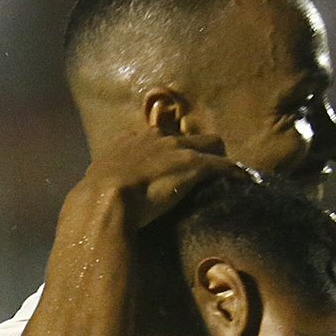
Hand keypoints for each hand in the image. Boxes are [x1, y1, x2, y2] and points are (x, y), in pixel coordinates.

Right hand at [76, 132, 233, 229]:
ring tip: (225, 174)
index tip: (169, 162)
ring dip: (218, 157)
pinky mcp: (195, 166)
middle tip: (202, 168)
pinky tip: (243, 182)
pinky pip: (224, 165)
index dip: (167, 148)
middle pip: (188, 134)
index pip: (157, 133)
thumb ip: (104, 181)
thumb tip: (96, 196)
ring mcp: (178, 150)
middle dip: (197, 148)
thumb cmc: (93, 198)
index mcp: (131, 139)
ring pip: (211, 143)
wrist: (103, 201)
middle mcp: (157, 137)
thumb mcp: (95, 181)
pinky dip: (234, 173)